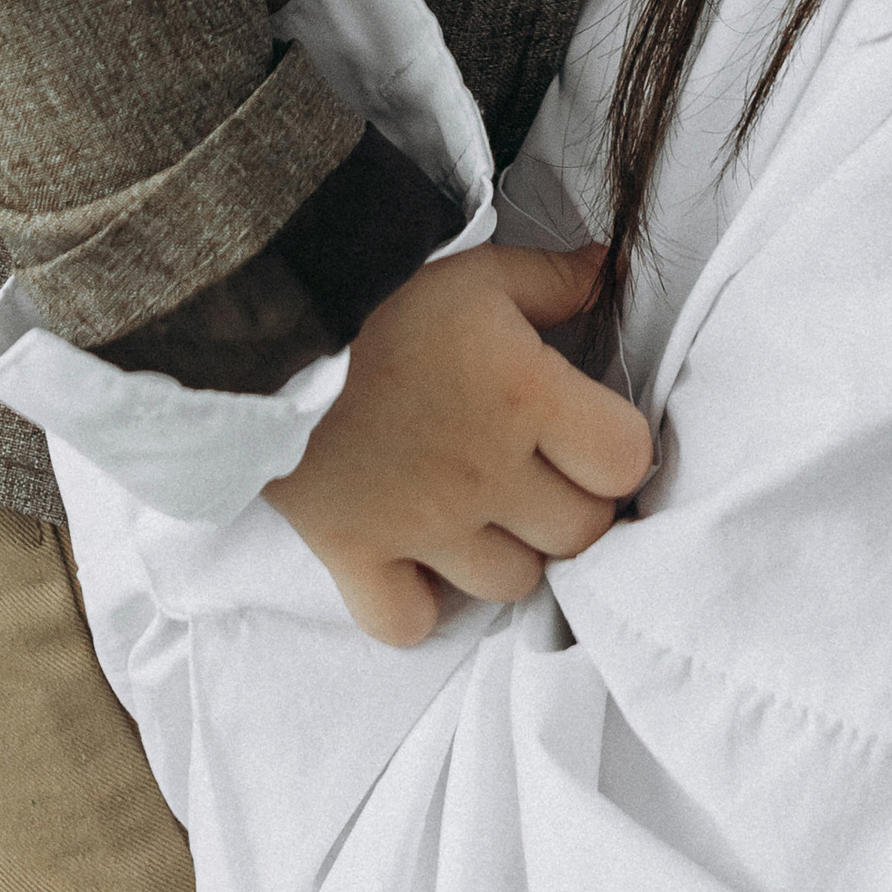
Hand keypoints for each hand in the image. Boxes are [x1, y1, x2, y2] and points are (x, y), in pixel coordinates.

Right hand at [263, 242, 651, 646]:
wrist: (268, 319)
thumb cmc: (381, 287)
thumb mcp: (478, 268)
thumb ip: (555, 279)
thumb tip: (612, 272)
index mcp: (525, 396)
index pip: (624, 460)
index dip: (617, 446)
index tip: (593, 430)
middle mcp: (485, 474)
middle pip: (578, 534)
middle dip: (573, 504)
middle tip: (543, 470)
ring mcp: (422, 525)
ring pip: (510, 584)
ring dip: (508, 553)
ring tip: (485, 510)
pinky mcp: (356, 553)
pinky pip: (406, 623)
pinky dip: (419, 606)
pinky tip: (421, 564)